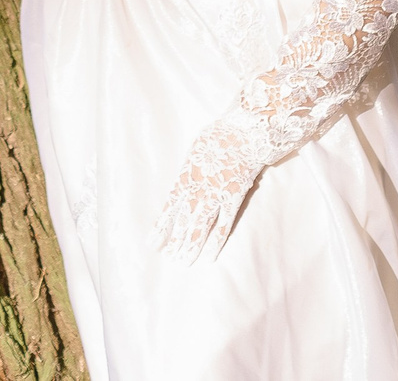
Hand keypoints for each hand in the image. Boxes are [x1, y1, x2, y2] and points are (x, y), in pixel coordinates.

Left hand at [151, 110, 266, 263]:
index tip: (153, 243)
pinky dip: (215, 243)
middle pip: (183, 223)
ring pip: (200, 229)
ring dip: (190, 246)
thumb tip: (181, 183)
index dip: (161, 228)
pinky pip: (223, 227)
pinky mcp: (233, 201)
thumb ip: (187, 170)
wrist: (245, 135)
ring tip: (182, 262)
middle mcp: (198, 191)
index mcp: (185, 177)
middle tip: (168, 257)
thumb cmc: (218, 137)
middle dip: (174, 242)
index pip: (169, 208)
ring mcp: (216, 198)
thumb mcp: (193, 150)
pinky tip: (209, 257)